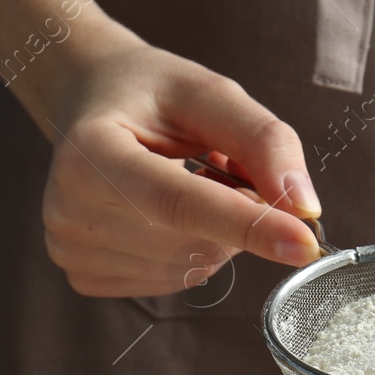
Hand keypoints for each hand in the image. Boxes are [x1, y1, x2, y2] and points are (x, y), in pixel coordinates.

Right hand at [38, 26, 321, 296]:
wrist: (89, 104)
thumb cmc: (150, 94)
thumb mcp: (208, 93)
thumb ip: (263, 141)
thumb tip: (304, 207)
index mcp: (88, 153)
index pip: (179, 203)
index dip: (248, 225)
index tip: (305, 242)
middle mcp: (68, 209)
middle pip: (194, 242)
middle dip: (238, 216)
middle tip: (223, 168)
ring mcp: (71, 250)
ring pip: (191, 268)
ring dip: (218, 233)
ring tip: (190, 184)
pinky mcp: (84, 276)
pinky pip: (173, 282)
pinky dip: (192, 251)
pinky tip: (167, 216)